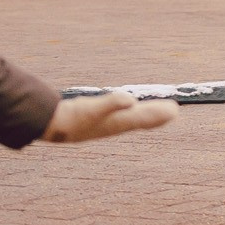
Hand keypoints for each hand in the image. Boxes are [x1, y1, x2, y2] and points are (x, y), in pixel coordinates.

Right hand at [43, 90, 176, 142]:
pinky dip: (129, 110)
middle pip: (141, 118)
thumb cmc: (71, 118)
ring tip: (158, 111)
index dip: (159, 114)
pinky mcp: (97, 118)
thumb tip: (130, 100)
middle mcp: (114, 123)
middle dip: (157, 114)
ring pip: (132, 118)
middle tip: (174, 110)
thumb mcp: (91, 108)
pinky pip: (119, 114)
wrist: (49, 125)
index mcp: (117, 122)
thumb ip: (111, 104)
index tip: (175, 110)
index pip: (143, 117)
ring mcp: (105, 122)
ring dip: (147, 114)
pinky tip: (128, 105)